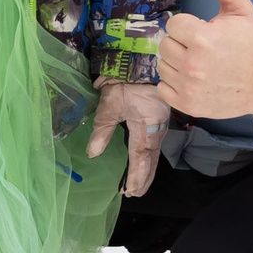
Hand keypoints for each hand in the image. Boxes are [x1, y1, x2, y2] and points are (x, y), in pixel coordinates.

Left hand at [88, 79, 170, 197]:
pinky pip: (156, 144)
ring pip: (155, 154)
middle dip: (143, 179)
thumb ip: (102, 131)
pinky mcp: (159, 119)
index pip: (140, 161)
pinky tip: (146, 160)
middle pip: (151, 162)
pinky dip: (150, 157)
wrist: (145, 59)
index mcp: (145, 131)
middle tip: (134, 194)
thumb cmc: (128, 81)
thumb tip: (93, 154)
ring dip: (148, 170)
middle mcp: (156, 132)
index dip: (135, 177)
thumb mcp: (110, 105)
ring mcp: (160, 126)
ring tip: (140, 184)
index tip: (128, 191)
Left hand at [158, 0, 252, 120]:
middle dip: (180, 44)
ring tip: (198, 64)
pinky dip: (173, 84)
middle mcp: (192, 63)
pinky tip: (192, 79)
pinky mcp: (187, 105)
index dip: (187, 26)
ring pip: (162, 66)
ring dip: (176, 63)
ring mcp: (189, 86)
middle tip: (201, 49)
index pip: (173, 24)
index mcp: (202, 38)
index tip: (202, 32)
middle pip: (165, 45)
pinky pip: (162, 88)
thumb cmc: (251, 44)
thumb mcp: (240, 11)